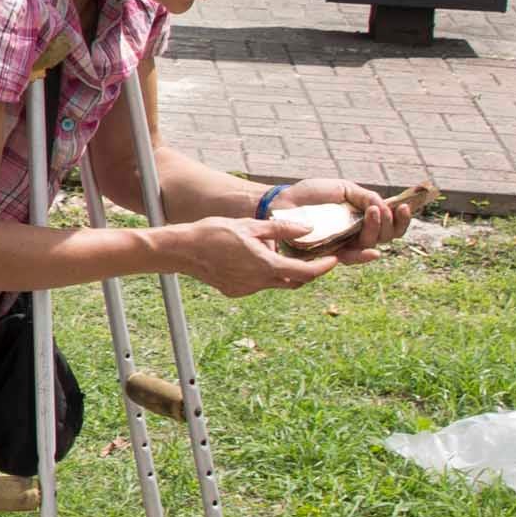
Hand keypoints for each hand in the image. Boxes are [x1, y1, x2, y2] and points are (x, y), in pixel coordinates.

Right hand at [168, 215, 339, 296]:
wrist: (182, 250)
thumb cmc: (214, 233)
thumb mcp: (250, 225)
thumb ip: (282, 229)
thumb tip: (308, 228)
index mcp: (267, 265)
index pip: (306, 272)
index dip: (323, 267)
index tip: (333, 260)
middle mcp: (259, 282)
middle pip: (294, 281)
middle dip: (306, 271)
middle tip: (312, 257)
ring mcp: (246, 289)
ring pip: (275, 283)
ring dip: (282, 272)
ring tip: (278, 254)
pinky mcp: (234, 291)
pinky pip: (257, 284)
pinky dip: (262, 274)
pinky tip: (251, 260)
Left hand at [264, 177, 407, 254]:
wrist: (284, 201)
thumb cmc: (312, 195)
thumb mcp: (344, 189)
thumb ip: (366, 197)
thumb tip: (386, 208)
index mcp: (363, 218)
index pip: (390, 224)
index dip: (401, 219)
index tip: (405, 206)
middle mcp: (357, 234)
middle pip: (386, 237)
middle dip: (390, 224)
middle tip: (380, 210)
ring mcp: (345, 245)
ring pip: (371, 246)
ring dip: (376, 230)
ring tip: (372, 212)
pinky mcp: (330, 255)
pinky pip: (350, 259)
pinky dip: (362, 255)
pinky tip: (372, 251)